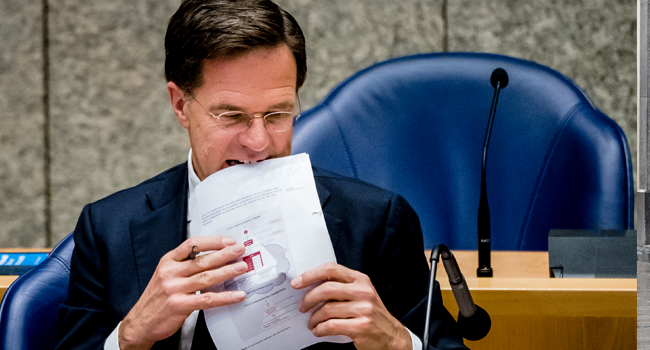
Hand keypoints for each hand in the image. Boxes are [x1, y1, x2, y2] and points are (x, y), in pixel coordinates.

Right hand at [119, 236, 248, 348]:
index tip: (228, 241)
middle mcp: (170, 273)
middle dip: (225, 254)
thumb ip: (185, 265)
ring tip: (242, 268)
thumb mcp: (166, 275)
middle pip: (202, 260)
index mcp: (168, 262)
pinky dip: (225, 297)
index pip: (192, 244)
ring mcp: (174, 289)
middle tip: (240, 250)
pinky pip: (207, 299)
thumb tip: (214, 258)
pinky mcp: (180, 305)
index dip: (212, 241)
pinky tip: (236, 295)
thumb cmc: (157, 298)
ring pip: (206, 277)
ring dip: (227, 272)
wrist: (140, 322)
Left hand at [291, 262, 411, 349]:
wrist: (391, 336)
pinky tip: (319, 330)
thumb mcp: (361, 294)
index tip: (297, 283)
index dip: (311, 274)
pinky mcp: (361, 327)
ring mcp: (364, 309)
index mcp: (361, 280)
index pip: (331, 269)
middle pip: (326, 289)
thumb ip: (342, 287)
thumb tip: (311, 287)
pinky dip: (320, 329)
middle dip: (308, 298)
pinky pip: (331, 326)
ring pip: (327, 310)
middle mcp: (363, 292)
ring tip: (311, 323)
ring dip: (314, 318)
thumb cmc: (371, 314)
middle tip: (301, 307)